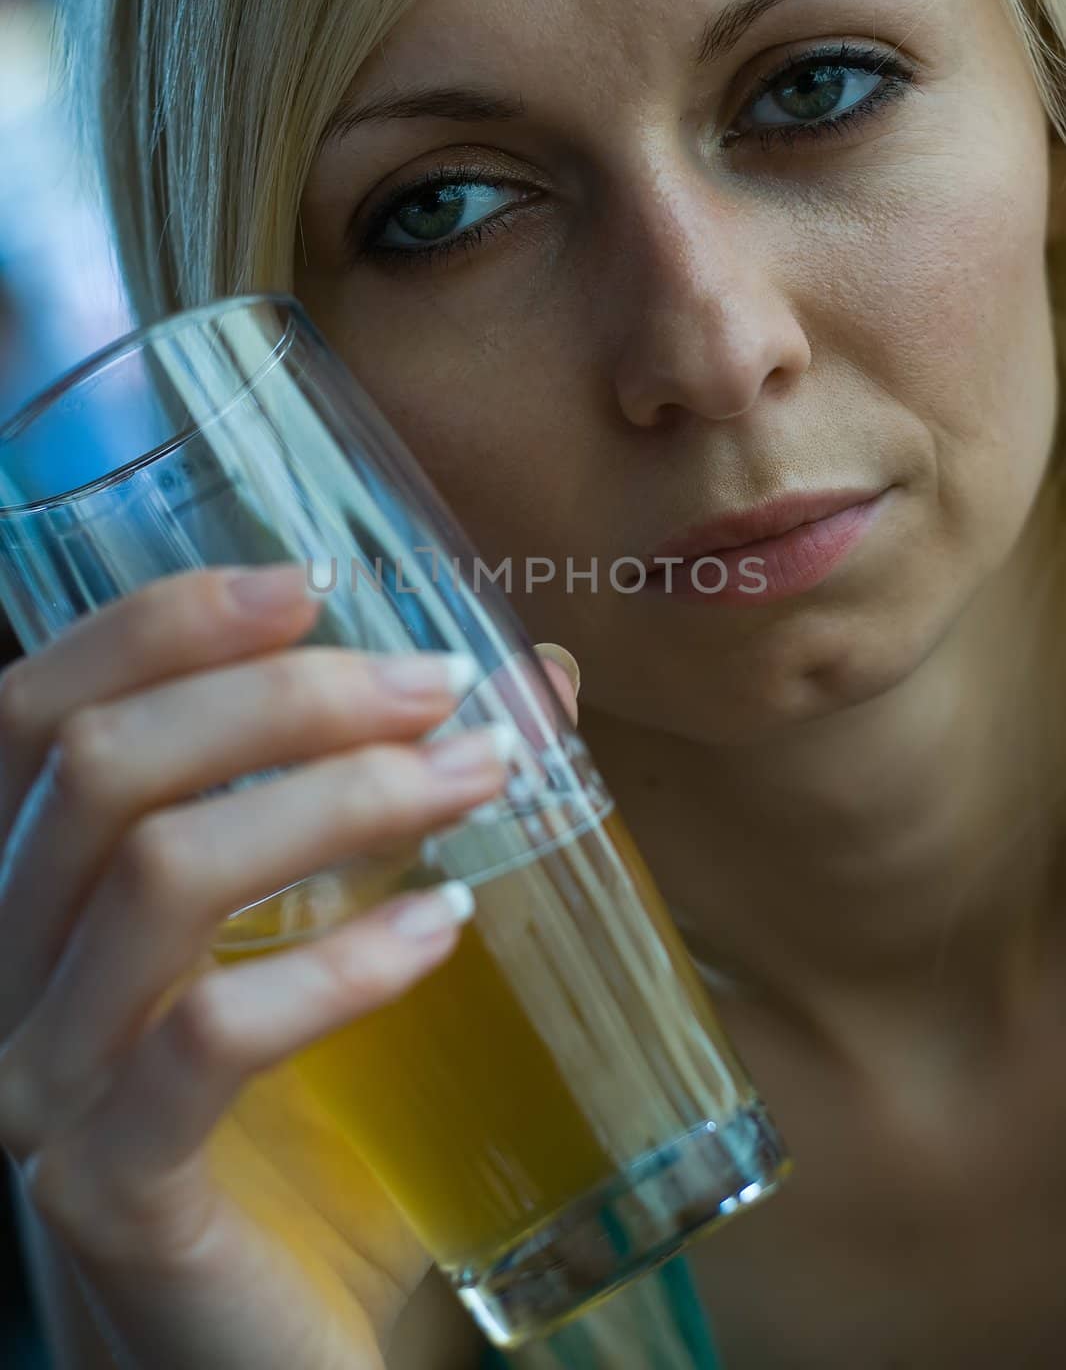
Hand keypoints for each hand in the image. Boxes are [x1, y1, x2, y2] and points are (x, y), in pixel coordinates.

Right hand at [0, 563, 577, 1369]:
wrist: (276, 1346)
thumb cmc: (306, 1130)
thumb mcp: (339, 943)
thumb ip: (406, 807)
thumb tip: (539, 678)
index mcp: (36, 894)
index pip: (36, 710)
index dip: (158, 625)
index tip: (315, 587)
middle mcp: (4, 973)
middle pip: (102, 766)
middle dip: (284, 699)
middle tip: (440, 688)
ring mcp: (40, 1084)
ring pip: (156, 874)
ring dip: (336, 800)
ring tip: (477, 778)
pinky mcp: (110, 1184)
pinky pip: (209, 1037)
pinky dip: (339, 959)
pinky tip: (448, 925)